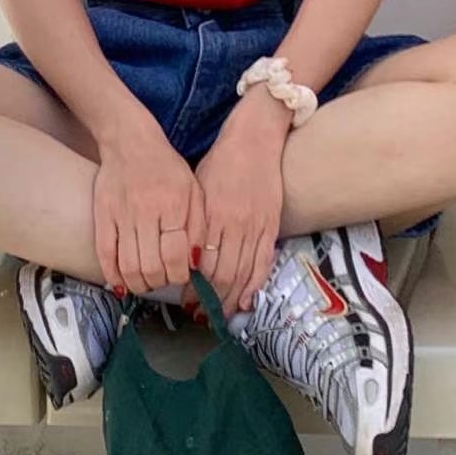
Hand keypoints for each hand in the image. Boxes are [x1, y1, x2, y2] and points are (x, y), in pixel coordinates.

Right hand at [92, 117, 206, 298]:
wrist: (130, 140)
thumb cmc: (166, 167)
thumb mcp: (193, 189)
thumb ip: (198, 226)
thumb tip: (195, 264)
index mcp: (173, 204)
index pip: (176, 256)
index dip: (179, 275)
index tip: (181, 276)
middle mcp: (146, 210)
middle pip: (151, 267)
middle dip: (160, 283)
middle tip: (164, 279)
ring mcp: (121, 214)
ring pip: (128, 266)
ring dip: (138, 284)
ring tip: (146, 282)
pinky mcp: (102, 215)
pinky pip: (104, 254)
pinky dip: (113, 275)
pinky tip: (122, 281)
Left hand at [187, 125, 284, 320]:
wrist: (255, 139)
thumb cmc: (221, 162)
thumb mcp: (198, 188)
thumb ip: (193, 223)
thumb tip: (184, 257)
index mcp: (211, 214)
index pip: (200, 264)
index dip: (193, 289)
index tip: (185, 301)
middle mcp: (233, 224)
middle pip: (222, 276)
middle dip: (210, 300)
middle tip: (200, 314)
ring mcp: (255, 226)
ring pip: (242, 275)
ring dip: (231, 299)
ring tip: (220, 315)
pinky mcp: (271, 225)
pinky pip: (263, 263)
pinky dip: (254, 285)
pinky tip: (246, 301)